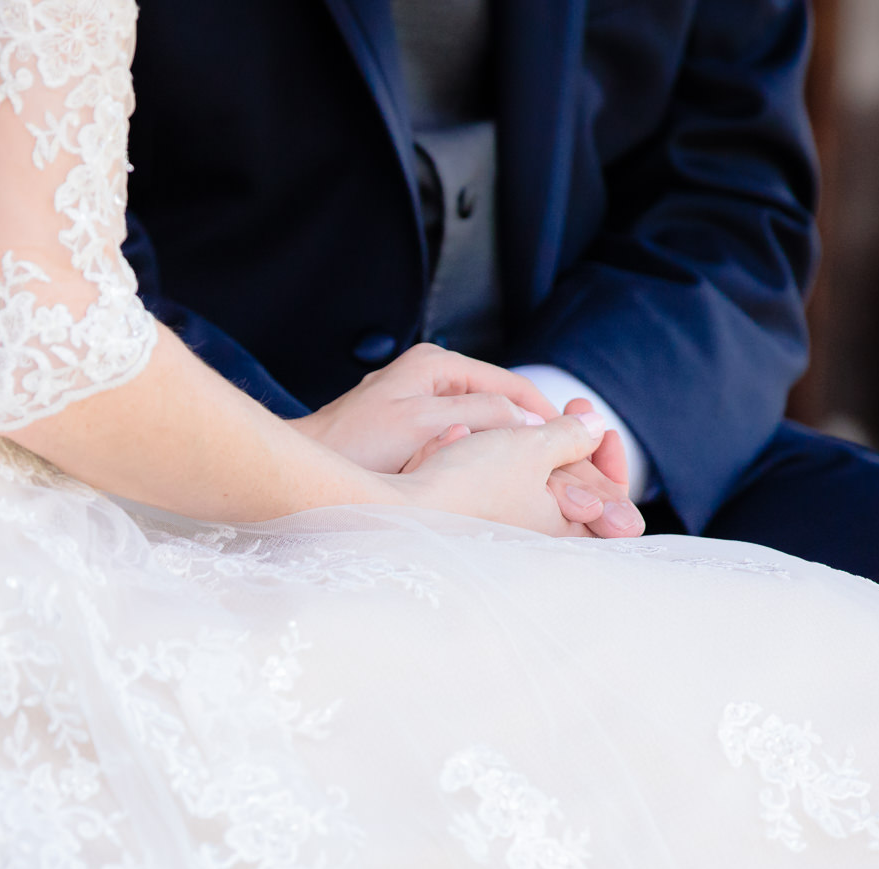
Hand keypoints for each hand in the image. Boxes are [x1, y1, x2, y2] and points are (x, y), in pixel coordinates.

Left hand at [289, 343, 561, 474]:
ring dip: (512, 459)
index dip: (552, 423)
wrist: (299, 473)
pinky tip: (497, 493)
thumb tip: (534, 420)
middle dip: (537, 443)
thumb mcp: (424, 426)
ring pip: (487, 432)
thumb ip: (481, 416)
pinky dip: (484, 466)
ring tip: (541, 490)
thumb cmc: (351, 449)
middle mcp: (433, 379)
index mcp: (439, 366)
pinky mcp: (412, 436)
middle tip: (569, 480)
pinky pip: (463, 448)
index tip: (580, 456)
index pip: (517, 389)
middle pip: (505, 409)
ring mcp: (422, 407)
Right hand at [389, 410, 614, 535]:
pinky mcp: (469, 522)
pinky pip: (489, 482)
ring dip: (519, 444)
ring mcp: (502, 532)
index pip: (610, 500)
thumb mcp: (530, 446)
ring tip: (503, 419)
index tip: (596, 423)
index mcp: (563, 531)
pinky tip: (461, 436)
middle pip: (568, 486)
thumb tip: (594, 427)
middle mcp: (536, 539)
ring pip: (525, 479)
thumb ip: (569, 435)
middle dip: (562, 441)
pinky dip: (484, 456)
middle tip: (567, 408)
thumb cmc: (466, 486)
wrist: (396, 509)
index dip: (607, 457)